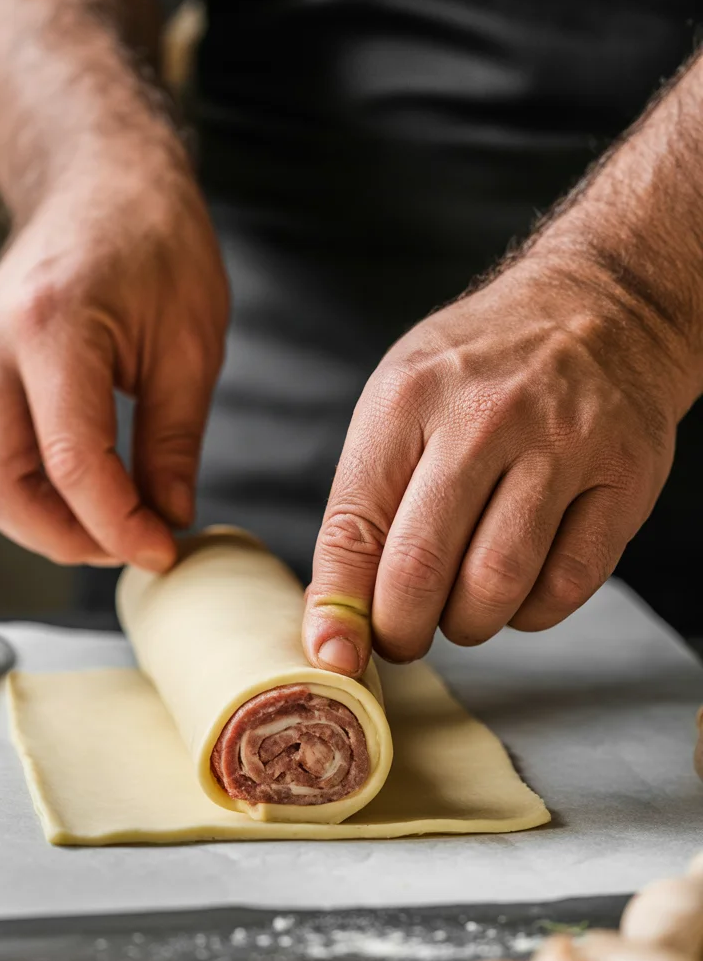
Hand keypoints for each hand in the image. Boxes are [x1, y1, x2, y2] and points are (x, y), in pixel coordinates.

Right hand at [0, 141, 228, 569]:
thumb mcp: (192, 344)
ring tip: (115, 527)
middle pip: (1, 486)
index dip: (119, 526)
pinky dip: (35, 490)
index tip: (162, 550)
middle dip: (68, 540)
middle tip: (132, 548)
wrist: (103, 180)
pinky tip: (87, 496)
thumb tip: (167, 518)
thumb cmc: (157, 239)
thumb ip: (174, 441)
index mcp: (52, 327)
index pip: (73, 464)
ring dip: (46, 522)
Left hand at [303, 253, 688, 671]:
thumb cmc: (481, 369)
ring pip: (496, 587)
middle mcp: (484, 419)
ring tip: (460, 610)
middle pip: (422, 569)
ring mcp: (562, 447)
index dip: (340, 608)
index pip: (354, 527)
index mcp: (407, 399)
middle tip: (402, 637)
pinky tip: (517, 590)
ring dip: (467, 625)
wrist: (601, 307)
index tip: (336, 653)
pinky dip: (531, 612)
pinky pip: (566, 586)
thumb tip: (337, 614)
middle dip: (401, 630)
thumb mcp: (400, 400)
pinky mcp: (623, 480)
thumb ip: (366, 500)